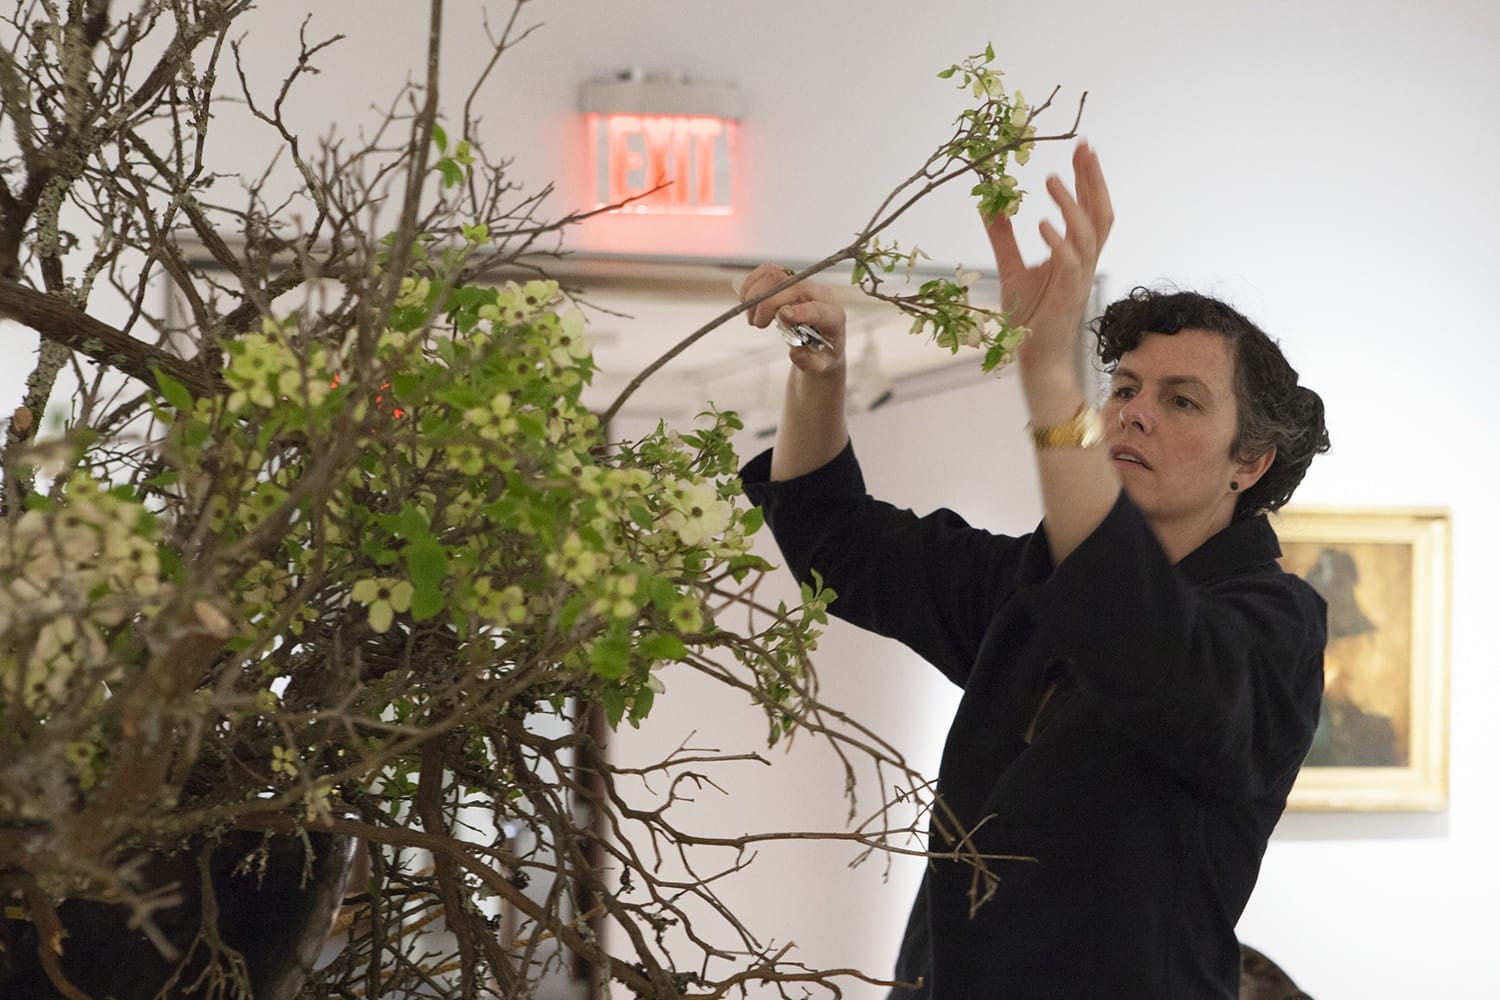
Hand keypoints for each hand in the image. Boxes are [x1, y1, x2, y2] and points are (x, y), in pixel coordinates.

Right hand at [736, 263, 847, 377]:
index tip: (781, 317)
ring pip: (775, 275)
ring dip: (756, 293)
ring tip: (752, 317)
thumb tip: (795, 353)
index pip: (819, 308)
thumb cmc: (822, 353)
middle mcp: (820, 294)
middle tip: (757, 324)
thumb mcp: (821, 366)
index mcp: (833, 316)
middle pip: (791, 286)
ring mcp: (803, 284)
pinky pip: (767, 271)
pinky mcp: (789, 279)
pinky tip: (746, 302)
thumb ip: (810, 363)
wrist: (821, 341)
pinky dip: (752, 284)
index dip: (800, 310)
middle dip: (768, 303)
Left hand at [983, 142, 1112, 376]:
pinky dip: (1058, 243)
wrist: (1036, 357)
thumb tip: (988, 205)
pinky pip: (1069, 265)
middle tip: (1082, 149)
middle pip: (1100, 213)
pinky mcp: (1067, 298)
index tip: (1082, 149)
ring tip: (1051, 180)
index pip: (1090, 209)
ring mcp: (1079, 280)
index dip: (1089, 179)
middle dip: (1093, 180)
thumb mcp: (1012, 268)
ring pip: (1088, 236)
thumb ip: (1003, 237)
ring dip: (1071, 206)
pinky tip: (1042, 225)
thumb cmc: (1030, 315)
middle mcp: (1084, 263)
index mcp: (1076, 254)